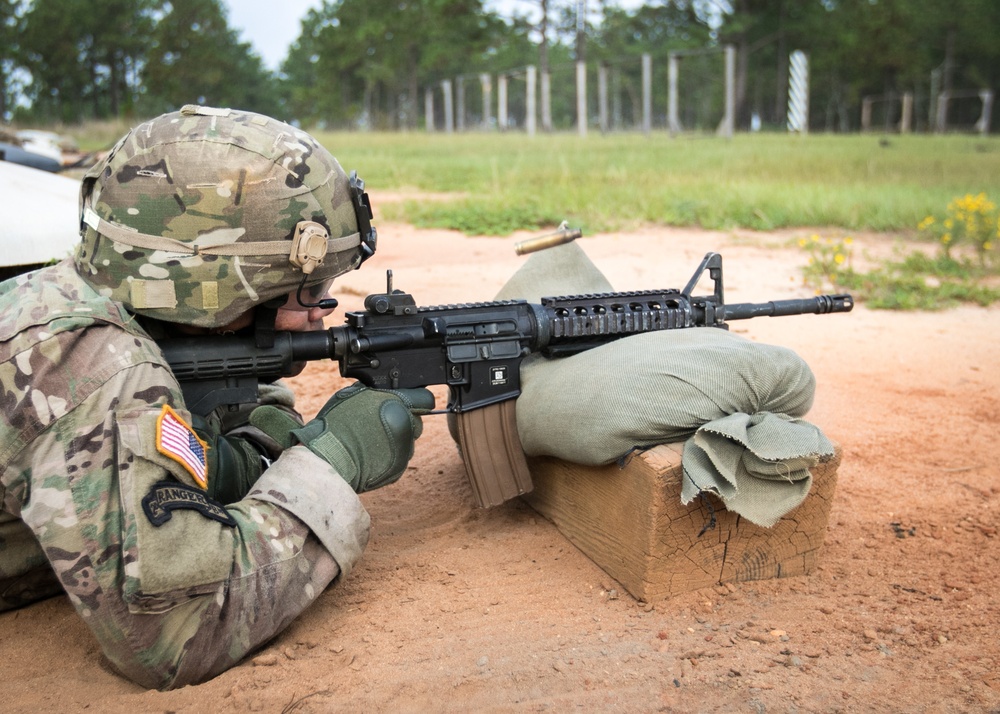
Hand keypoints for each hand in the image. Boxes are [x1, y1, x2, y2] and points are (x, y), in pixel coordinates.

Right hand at [250, 383, 434, 491]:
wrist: (328, 458)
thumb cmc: (336, 424)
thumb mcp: (353, 395)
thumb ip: (375, 391)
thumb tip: (382, 389)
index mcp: (398, 404)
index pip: (424, 398)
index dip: (415, 400)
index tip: (407, 403)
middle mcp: (406, 426)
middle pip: (417, 421)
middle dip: (404, 420)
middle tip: (381, 422)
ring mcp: (404, 449)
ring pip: (408, 441)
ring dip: (396, 439)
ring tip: (372, 439)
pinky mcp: (398, 468)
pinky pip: (399, 458)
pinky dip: (389, 455)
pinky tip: (370, 453)